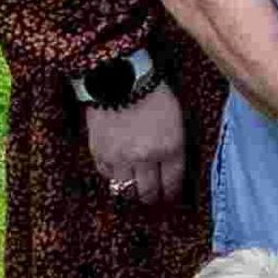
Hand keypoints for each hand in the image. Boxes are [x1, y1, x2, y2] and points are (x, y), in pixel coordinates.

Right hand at [84, 90, 186, 204]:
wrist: (120, 80)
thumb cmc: (154, 96)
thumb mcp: (177, 121)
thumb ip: (174, 148)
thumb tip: (172, 170)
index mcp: (170, 149)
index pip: (172, 183)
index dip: (171, 193)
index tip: (170, 196)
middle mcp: (145, 158)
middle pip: (148, 192)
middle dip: (152, 197)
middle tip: (152, 197)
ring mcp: (120, 157)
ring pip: (126, 189)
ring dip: (131, 192)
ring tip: (135, 190)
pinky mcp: (100, 153)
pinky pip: (107, 175)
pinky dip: (113, 176)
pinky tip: (118, 172)